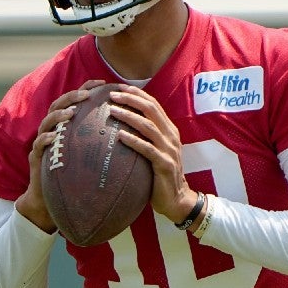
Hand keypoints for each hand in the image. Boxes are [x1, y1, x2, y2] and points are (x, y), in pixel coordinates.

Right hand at [15, 79, 106, 231]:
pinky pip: (38, 145)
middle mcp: (55, 130)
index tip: (103, 82)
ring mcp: (43, 142)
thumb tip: (138, 132)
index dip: (88, 88)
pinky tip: (53, 137)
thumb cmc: (80, 178)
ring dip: (59, 115)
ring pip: (47, 122)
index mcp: (69, 126)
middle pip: (59, 105)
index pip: (78, 102)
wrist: (55, 202)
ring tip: (71, 112)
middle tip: (86, 94)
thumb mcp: (96, 157)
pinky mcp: (36, 157)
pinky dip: (45, 139)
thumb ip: (108, 141)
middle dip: (72, 96)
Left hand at [106, 85, 199, 224]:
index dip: (136, 94)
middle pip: (151, 110)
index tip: (118, 87)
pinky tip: (119, 136)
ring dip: (129, 116)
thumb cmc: (159, 174)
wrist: (176, 199)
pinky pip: (147, 149)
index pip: (153, 104)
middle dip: (131, 100)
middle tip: (112, 95)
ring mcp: (169, 149)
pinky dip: (133, 140)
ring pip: (148, 126)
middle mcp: (171, 136)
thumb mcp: (155, 150)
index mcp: (169, 130)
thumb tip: (120, 124)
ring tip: (112, 111)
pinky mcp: (164, 164)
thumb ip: (145, 136)